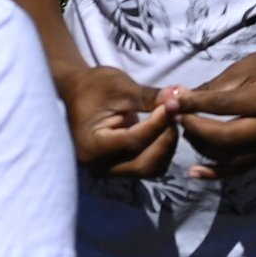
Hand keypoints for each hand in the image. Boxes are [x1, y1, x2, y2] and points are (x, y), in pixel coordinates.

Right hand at [67, 65, 182, 179]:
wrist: (78, 93)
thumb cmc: (94, 87)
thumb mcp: (120, 87)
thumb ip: (148, 97)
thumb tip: (178, 97)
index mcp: (91, 146)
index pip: (133, 142)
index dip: (158, 123)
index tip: (175, 103)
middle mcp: (99, 166)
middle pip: (144, 164)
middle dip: (166, 138)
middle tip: (177, 111)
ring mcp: (111, 169)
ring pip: (151, 168)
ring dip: (167, 145)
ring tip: (172, 117)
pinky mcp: (122, 166)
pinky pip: (149, 164)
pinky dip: (162, 148)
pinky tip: (166, 127)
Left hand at [175, 41, 255, 176]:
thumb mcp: (246, 66)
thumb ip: (213, 87)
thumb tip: (177, 99)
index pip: (224, 106)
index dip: (193, 105)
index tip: (171, 102)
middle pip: (226, 137)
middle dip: (196, 129)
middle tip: (178, 118)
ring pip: (231, 157)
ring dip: (202, 147)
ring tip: (188, 132)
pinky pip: (241, 168)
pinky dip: (216, 172)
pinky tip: (195, 171)